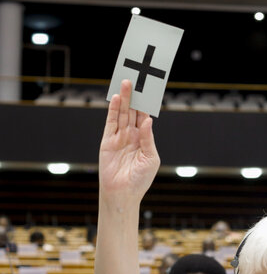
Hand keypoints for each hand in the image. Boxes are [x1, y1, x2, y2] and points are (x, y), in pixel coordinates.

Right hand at [100, 79, 159, 203]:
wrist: (123, 193)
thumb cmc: (140, 179)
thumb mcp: (150, 158)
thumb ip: (148, 139)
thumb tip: (148, 120)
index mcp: (144, 140)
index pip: (145, 118)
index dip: (147, 105)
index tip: (150, 91)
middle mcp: (132, 136)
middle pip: (133, 112)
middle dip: (135, 97)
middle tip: (137, 80)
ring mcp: (119, 138)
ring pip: (122, 114)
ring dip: (124, 99)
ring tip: (127, 83)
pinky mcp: (108, 141)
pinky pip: (111, 123)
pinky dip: (113, 111)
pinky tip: (116, 99)